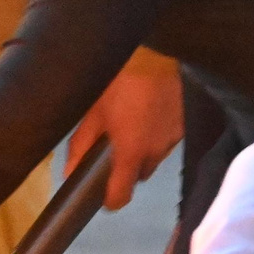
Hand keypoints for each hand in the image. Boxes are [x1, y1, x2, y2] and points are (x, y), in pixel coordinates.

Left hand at [71, 53, 185, 211]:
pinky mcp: (185, 125)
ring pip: (155, 157)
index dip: (111, 199)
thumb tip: (68, 174)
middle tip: (115, 147)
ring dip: (144, 149)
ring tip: (133, 125)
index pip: (122, 196)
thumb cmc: (119, 82)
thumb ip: (81, 146)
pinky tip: (149, 114)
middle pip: (140, 176)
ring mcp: (174, 139)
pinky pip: (168, 140)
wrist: (156, 54)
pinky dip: (158, 134)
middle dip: (128, 167)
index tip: (103, 194)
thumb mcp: (93, 112)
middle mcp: (156, 152)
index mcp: (131, 153)